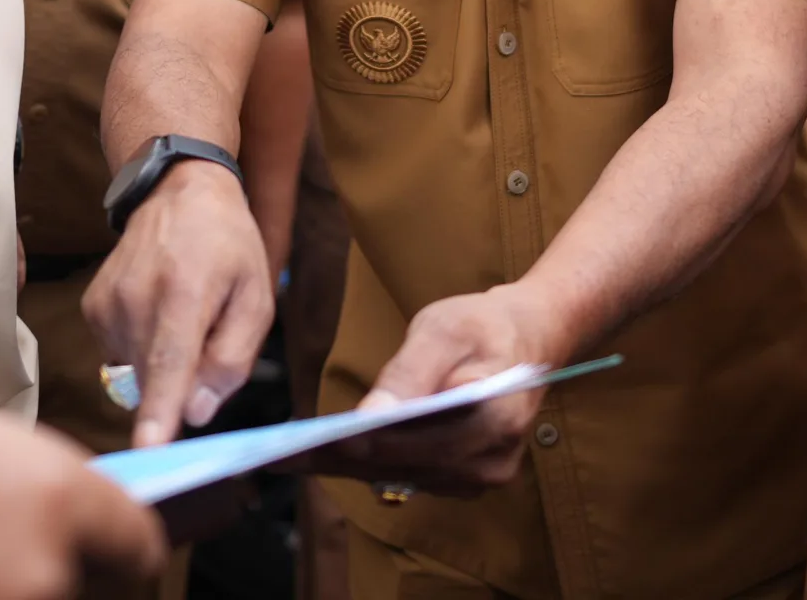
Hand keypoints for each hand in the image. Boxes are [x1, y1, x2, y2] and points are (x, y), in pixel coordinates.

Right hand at [84, 161, 272, 447]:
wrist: (180, 193)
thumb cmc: (227, 246)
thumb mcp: (256, 297)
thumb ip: (233, 358)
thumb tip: (199, 412)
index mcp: (185, 291)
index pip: (171, 362)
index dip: (160, 410)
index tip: (148, 449)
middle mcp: (138, 297)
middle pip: (154, 378)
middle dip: (181, 384)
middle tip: (206, 336)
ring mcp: (108, 302)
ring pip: (135, 372)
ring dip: (162, 363)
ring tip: (182, 314)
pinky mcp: (92, 308)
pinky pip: (119, 356)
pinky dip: (141, 348)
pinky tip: (158, 311)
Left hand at [306, 286, 562, 497]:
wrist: (528, 338)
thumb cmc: (482, 325)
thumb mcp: (443, 329)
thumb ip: (408, 375)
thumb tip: (369, 419)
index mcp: (493, 418)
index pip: (412, 441)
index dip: (356, 446)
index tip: (302, 447)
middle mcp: (490, 461)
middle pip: (401, 466)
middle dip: (338, 460)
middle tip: (277, 457)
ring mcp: (481, 477)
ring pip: (401, 477)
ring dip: (349, 467)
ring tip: (292, 457)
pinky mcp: (468, 481)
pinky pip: (411, 476)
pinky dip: (371, 464)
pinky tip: (330, 454)